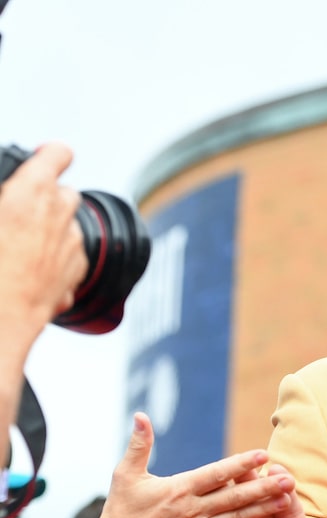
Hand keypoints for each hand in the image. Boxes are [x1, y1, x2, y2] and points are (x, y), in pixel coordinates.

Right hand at [0, 142, 85, 338]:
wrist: (0, 315)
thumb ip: (8, 196)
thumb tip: (10, 200)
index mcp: (33, 190)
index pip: (58, 153)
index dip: (50, 155)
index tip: (42, 159)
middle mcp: (61, 213)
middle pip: (65, 192)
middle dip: (47, 199)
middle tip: (18, 212)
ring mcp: (73, 244)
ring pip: (69, 226)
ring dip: (52, 230)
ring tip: (18, 246)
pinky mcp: (78, 272)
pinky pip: (70, 255)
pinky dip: (56, 258)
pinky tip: (29, 270)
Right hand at [95, 413, 295, 517]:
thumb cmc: (121, 509)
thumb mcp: (125, 473)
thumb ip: (139, 444)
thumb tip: (141, 414)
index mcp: (179, 488)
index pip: (216, 474)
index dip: (240, 464)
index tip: (263, 455)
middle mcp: (192, 509)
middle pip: (234, 497)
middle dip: (263, 487)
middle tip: (289, 479)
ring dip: (263, 509)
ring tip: (287, 500)